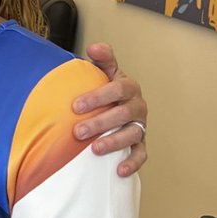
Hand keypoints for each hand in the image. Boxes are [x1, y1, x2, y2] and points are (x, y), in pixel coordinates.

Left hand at [72, 42, 147, 176]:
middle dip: (100, 122)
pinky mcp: (140, 144)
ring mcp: (140, 126)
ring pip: (132, 134)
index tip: (75, 106)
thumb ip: (102, 60)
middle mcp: (137, 107)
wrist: (116, 109)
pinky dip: (132, 162)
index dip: (98, 96)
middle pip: (123, 114)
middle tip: (77, 131)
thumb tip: (94, 47)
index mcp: (128, 88)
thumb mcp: (104, 73)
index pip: (118, 88)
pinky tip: (119, 170)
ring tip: (95, 149)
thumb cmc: (106, 92)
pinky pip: (141, 154)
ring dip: (114, 142)